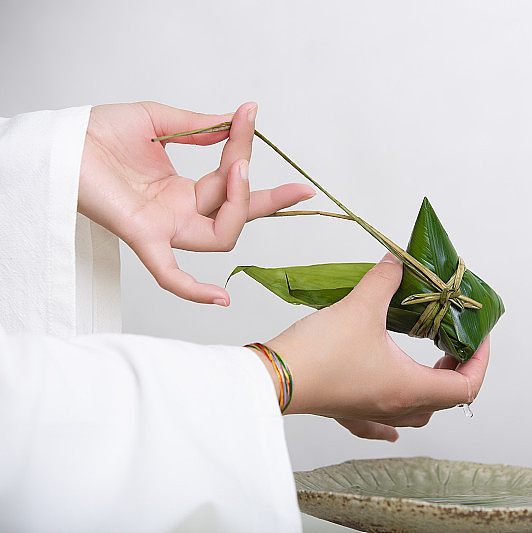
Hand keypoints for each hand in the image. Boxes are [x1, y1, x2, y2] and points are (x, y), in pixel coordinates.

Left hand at [78, 101, 314, 304]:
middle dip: (270, 202)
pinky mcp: (143, 237)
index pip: (229, 179)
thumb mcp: (159, 120)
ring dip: (238, 205)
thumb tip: (233, 121)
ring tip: (238, 168)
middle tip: (300, 188)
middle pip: (237, 216)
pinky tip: (221, 299)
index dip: (245, 149)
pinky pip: (170, 274)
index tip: (250, 113)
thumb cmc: (98, 132)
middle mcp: (178, 213)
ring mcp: (164, 228)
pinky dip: (193, 290)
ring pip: (220, 236)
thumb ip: (199, 126)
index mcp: (182, 189)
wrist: (60, 138)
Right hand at [260, 253, 489, 441]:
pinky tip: (391, 426)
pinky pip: (379, 427)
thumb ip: (385, 279)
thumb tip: (399, 262)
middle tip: (453, 343)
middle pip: (446, 401)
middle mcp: (395, 406)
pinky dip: (392, 425)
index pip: (465, 387)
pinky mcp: (348, 412)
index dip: (480, 362)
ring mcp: (371, 413)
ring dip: (431, 393)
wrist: (272, 377)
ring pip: (417, 415)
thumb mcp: (361, 305)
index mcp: (408, 386)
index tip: (478, 338)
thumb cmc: (319, 352)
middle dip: (458, 372)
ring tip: (430, 366)